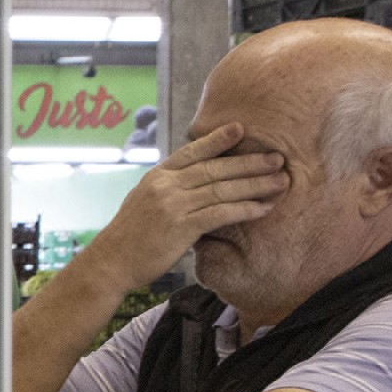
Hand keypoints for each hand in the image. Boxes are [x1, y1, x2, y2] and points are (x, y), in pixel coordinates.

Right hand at [75, 124, 288, 288]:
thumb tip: (196, 184)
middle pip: (215, 168)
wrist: (110, 263)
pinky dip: (245, 209)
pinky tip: (263, 208)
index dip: (217, 139)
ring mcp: (173, 205)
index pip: (192, 151)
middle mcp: (166, 185)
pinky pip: (220, 213)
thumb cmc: (130, 237)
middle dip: (250, 162)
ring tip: (280, 182)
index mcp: (158, 176)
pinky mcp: (181, 227)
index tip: (241, 128)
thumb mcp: (144, 202)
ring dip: (255, 185)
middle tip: (277, 157)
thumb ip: (169, 189)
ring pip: (223, 189)